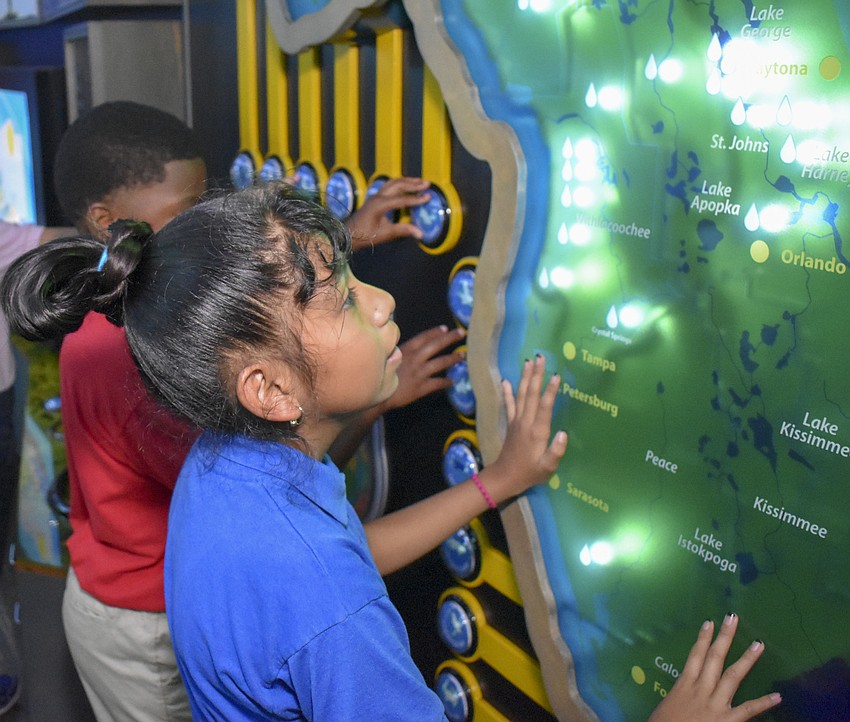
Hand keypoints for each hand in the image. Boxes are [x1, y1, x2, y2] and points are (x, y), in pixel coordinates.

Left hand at [346, 177, 430, 249]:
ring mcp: (376, 195)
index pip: (402, 199)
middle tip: (427, 183)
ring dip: (406, 181)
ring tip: (419, 181)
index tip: (428, 197)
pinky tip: (406, 185)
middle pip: (398, 185)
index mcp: (380, 205)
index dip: (416, 199)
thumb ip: (403, 230)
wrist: (348, 234)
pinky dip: (400, 183)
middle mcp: (378, 196)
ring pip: (393, 182)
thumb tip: (420, 233)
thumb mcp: (385, 234)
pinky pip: (389, 186)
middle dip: (413, 184)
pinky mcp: (375, 197)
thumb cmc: (365, 235)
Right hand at [381, 325, 465, 411]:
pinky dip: (445, 382)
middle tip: (461, 333)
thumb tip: (412, 349)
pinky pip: (437, 383)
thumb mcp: (389, 358)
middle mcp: (415, 359)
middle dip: (449, 338)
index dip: (435, 332)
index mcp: (406, 350)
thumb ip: (401, 353)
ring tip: (462, 356)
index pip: (423, 337)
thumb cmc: (380, 375)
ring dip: (452, 358)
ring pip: (440, 363)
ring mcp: (419, 373)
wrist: (376, 394)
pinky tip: (453, 381)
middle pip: (435, 345)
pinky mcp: (420, 387)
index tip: (445, 328)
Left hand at [482, 355, 566, 501]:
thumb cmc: (530, 472)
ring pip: (521, 395)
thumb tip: (563, 433)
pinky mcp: (511, 424)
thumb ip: (556, 451)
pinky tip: (505, 380)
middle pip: (531, 394)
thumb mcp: (548, 467)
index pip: (545, 406)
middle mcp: (526, 422)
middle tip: (540, 357)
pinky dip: (507, 392)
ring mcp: (517, 421)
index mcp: (537, 431)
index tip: (556, 375)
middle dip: (536, 375)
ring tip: (528, 362)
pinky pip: (509, 405)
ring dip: (525, 378)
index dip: (550, 391)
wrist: (505, 477)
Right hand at [647, 615, 781, 721]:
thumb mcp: (667, 707)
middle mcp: (701, 690)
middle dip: (724, 637)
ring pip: (733, 676)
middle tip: (733, 617)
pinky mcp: (727, 720)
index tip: (710, 622)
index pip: (695, 657)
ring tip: (758, 644)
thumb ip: (679, 698)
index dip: (702, 639)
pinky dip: (763, 703)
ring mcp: (715, 704)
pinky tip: (777, 696)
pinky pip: (747, 709)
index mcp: (684, 686)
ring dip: (747, 659)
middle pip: (714, 658)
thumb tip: (684, 695)